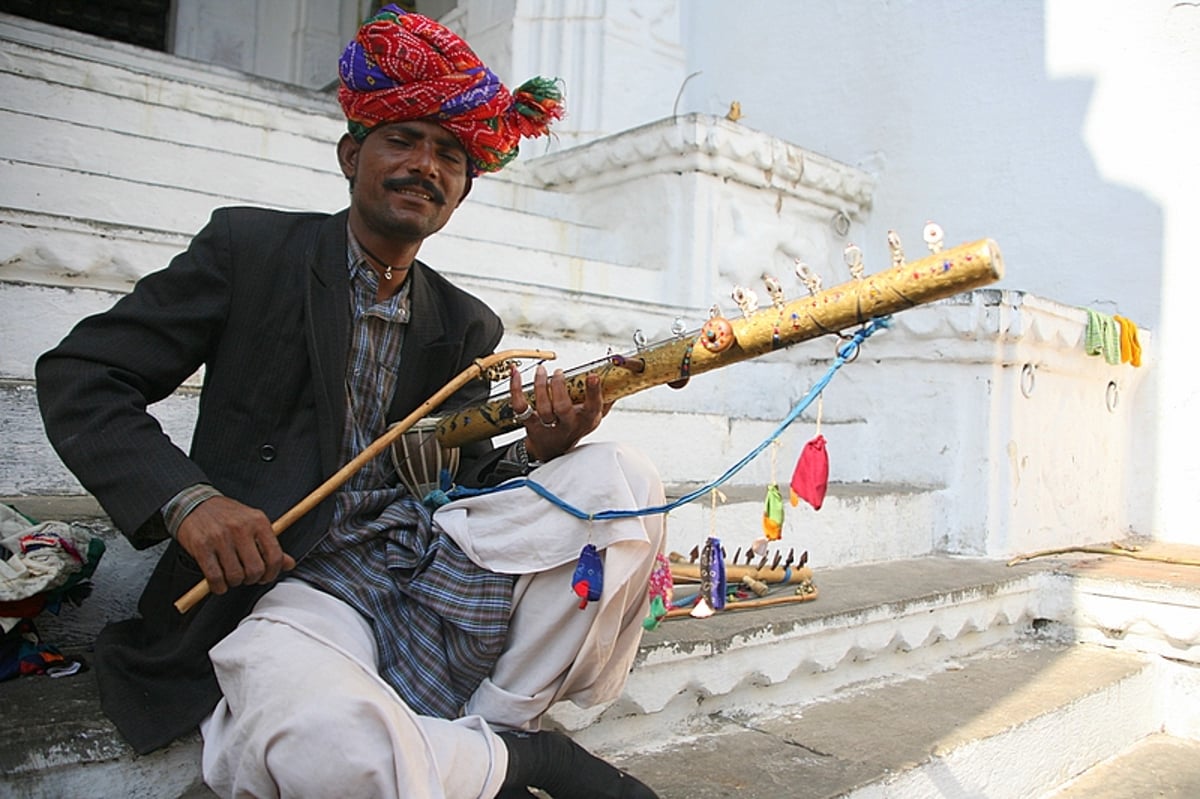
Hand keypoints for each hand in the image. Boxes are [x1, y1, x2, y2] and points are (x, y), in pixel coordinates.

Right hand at [175, 496, 294, 593]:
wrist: (194, 504)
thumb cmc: (226, 515)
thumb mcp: (253, 523)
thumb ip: (271, 545)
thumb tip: (290, 564)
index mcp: (258, 521)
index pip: (275, 556)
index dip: (272, 573)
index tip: (266, 576)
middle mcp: (240, 528)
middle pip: (255, 570)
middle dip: (251, 580)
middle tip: (246, 577)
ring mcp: (220, 537)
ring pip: (235, 576)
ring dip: (234, 583)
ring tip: (231, 576)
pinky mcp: (202, 546)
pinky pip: (215, 577)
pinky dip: (218, 586)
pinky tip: (219, 583)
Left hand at [510, 364, 609, 461]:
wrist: (552, 450)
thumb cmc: (573, 427)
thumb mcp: (592, 417)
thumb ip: (606, 400)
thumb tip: (619, 380)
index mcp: (586, 421)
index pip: (593, 408)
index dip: (593, 393)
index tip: (593, 376)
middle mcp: (567, 425)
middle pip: (562, 408)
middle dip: (560, 387)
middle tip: (559, 373)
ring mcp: (548, 426)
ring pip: (542, 407)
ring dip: (540, 385)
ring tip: (542, 371)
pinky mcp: (530, 425)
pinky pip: (520, 406)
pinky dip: (515, 388)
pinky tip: (516, 373)